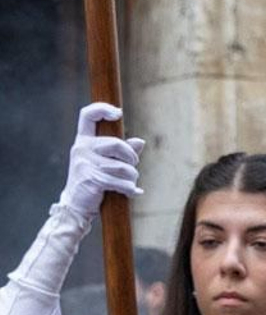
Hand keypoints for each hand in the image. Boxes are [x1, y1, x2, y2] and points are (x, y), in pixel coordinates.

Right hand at [61, 103, 143, 219]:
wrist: (77, 205)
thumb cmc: (93, 181)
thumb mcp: (105, 163)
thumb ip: (122, 152)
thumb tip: (140, 142)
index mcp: (83, 141)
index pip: (87, 116)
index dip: (102, 109)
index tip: (118, 113)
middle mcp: (81, 149)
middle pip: (115, 144)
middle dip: (131, 157)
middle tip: (133, 166)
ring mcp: (85, 164)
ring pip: (122, 167)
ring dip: (132, 177)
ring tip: (130, 183)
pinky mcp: (92, 180)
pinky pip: (120, 182)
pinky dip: (130, 189)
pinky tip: (133, 192)